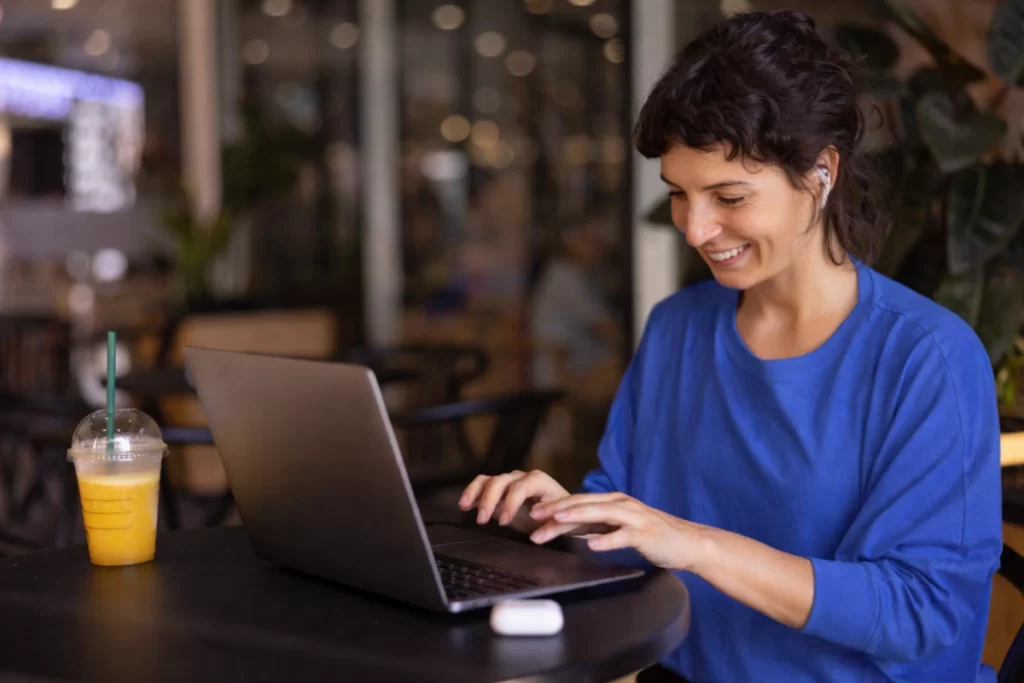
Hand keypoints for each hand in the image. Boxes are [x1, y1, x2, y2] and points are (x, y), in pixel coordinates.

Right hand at [458, 470, 570, 533]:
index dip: (511, 502)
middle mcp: (522, 478)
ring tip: (465, 506)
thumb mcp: (561, 523)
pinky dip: (472, 493)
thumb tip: (535, 537)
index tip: (503, 521)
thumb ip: (551, 528)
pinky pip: (482, 484)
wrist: (561, 510)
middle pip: (501, 480)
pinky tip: (464, 505)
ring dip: (475, 492)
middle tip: (482, 519)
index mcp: (539, 482)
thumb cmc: (561, 515)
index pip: (521, 486)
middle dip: (489, 499)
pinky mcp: (500, 489)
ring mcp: (509, 481)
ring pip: (488, 480)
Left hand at [529, 492, 710, 571]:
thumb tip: (566, 527)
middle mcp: (621, 504)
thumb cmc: (652, 536)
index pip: (578, 502)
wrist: (688, 542)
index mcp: (612, 502)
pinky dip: (608, 540)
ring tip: (557, 520)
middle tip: (534, 516)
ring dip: (577, 516)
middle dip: (556, 510)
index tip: (532, 513)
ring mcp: (634, 518)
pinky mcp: (646, 534)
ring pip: (600, 514)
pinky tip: (593, 545)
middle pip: (584, 505)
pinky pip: (624, 536)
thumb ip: (596, 524)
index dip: (554, 506)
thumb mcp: (619, 526)